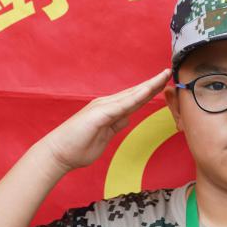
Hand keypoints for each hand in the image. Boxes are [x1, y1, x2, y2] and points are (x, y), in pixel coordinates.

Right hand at [39, 68, 171, 172]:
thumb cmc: (78, 147)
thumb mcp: (104, 136)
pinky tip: (147, 91)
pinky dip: (136, 97)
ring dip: (149, 85)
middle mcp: (107, 105)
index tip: (164, 84)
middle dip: (154, 83)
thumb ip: (116, 125)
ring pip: (131, 95)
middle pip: (136, 92)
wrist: (57, 154)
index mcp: (110, 110)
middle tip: (169, 72)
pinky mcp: (99, 115)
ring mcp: (103, 107)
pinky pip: (122, 105)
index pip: (134, 99)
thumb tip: (127, 118)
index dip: (150, 91)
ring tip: (164, 76)